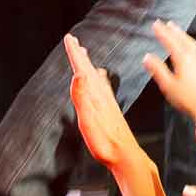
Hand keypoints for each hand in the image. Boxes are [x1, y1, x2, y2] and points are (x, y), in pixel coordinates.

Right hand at [67, 34, 147, 174]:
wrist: (126, 156)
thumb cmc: (105, 143)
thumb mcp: (88, 121)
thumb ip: (82, 98)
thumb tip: (78, 74)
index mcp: (95, 96)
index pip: (82, 70)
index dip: (75, 54)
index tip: (69, 38)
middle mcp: (102, 96)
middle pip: (89, 71)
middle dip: (79, 55)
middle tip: (73, 40)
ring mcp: (107, 103)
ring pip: (95, 77)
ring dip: (88, 65)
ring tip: (84, 54)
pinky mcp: (110, 110)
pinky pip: (102, 88)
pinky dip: (99, 78)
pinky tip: (102, 77)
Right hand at [144, 20, 195, 126]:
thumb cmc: (188, 99)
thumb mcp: (168, 85)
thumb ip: (157, 69)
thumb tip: (146, 57)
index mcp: (183, 58)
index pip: (170, 41)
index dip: (162, 32)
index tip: (155, 24)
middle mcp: (194, 56)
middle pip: (182, 38)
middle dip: (172, 30)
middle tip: (165, 22)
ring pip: (191, 42)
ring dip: (182, 34)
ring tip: (176, 29)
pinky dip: (190, 41)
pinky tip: (190, 45)